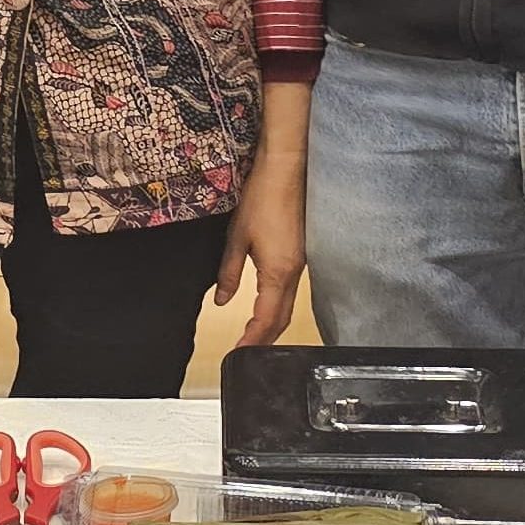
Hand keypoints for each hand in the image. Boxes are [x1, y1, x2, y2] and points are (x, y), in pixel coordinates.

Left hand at [215, 143, 306, 348]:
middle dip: (265, 339)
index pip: (266, 318)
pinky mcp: (303, 253)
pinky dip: (279, 306)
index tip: (238, 354)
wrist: (286, 170)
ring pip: (289, 305)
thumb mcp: (237, 237)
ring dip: (273, 324)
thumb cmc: (261, 199)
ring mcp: (302, 263)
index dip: (252, 339)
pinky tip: (268, 305)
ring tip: (255, 336)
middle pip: (282, 318)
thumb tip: (221, 301)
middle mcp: (294, 273)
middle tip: (247, 353)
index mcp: (277, 273)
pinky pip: (292, 290)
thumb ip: (229, 273)